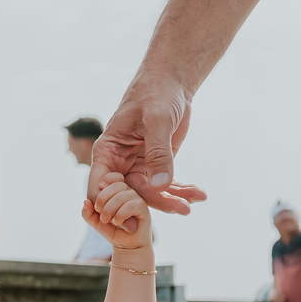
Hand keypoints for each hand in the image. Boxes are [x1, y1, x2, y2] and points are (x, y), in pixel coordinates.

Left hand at [84, 173, 152, 247]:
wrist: (127, 245)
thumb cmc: (113, 230)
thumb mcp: (96, 222)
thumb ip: (88, 213)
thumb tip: (85, 202)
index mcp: (118, 190)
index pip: (114, 176)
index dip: (106, 180)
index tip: (98, 192)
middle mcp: (129, 192)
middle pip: (116, 185)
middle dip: (103, 199)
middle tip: (100, 214)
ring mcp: (137, 199)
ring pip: (122, 195)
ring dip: (110, 208)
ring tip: (107, 220)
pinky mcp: (143, 208)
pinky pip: (131, 205)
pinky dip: (121, 213)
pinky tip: (117, 222)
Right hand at [89, 77, 206, 215]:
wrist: (170, 83)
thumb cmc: (155, 94)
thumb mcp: (156, 121)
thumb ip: (158, 154)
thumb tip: (161, 186)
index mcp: (108, 152)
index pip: (101, 187)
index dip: (112, 206)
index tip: (135, 218)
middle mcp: (120, 164)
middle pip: (131, 195)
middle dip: (157, 204)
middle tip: (183, 209)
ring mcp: (138, 166)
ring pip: (151, 194)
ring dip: (173, 199)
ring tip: (195, 200)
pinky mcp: (156, 166)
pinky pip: (166, 185)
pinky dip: (181, 191)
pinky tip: (199, 194)